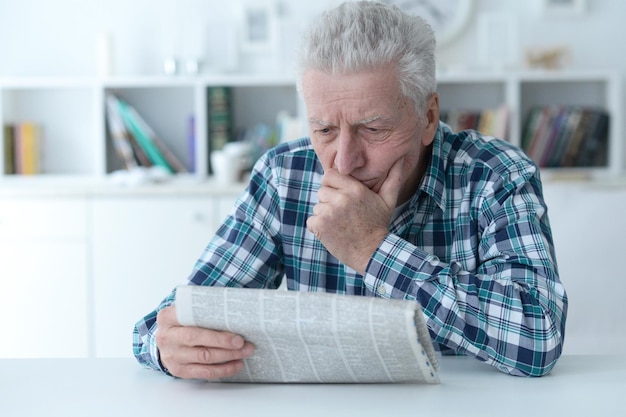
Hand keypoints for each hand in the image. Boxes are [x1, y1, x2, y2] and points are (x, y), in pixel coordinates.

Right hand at [155, 305, 254, 379]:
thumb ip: (203, 309)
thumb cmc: (184, 321)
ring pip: (203, 357)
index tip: (234, 327)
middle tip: (243, 343)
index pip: (191, 319)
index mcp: (168, 317)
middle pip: (197, 339)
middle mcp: (166, 337)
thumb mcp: (187, 310)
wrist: (167, 338)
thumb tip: (234, 311)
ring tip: (245, 352)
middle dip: (223, 342)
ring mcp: (170, 356)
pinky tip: (236, 365)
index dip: (212, 324)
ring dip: (227, 356)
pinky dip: (222, 370)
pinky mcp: (177, 370)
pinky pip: (203, 372)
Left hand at [307, 158, 404, 273]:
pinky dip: (319, 227)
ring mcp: (328, 212)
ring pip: (317, 206)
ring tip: (340, 224)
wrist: (372, 253)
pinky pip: (311, 220)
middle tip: (343, 213)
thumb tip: (400, 157)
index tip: (339, 193)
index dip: (332, 183)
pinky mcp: (320, 225)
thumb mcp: (388, 200)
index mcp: (354, 189)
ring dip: (325, 215)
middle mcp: (340, 199)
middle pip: (322, 190)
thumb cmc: (378, 225)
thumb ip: (393, 177)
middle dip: (329, 200)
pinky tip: (333, 232)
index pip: (329, 174)